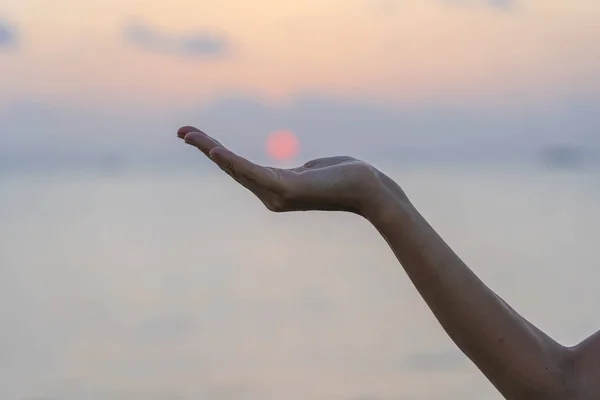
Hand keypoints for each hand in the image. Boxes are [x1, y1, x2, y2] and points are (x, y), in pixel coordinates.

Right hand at [177, 126, 389, 214]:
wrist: (370, 190)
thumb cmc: (347, 177)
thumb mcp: (316, 170)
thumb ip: (301, 170)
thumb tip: (301, 167)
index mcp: (276, 189)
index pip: (240, 169)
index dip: (217, 153)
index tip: (197, 138)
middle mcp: (272, 196)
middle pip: (232, 168)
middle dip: (205, 147)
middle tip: (181, 130)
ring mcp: (277, 195)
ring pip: (238, 169)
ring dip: (211, 150)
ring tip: (189, 135)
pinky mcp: (287, 190)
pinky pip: (254, 173)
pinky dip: (233, 162)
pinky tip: (216, 152)